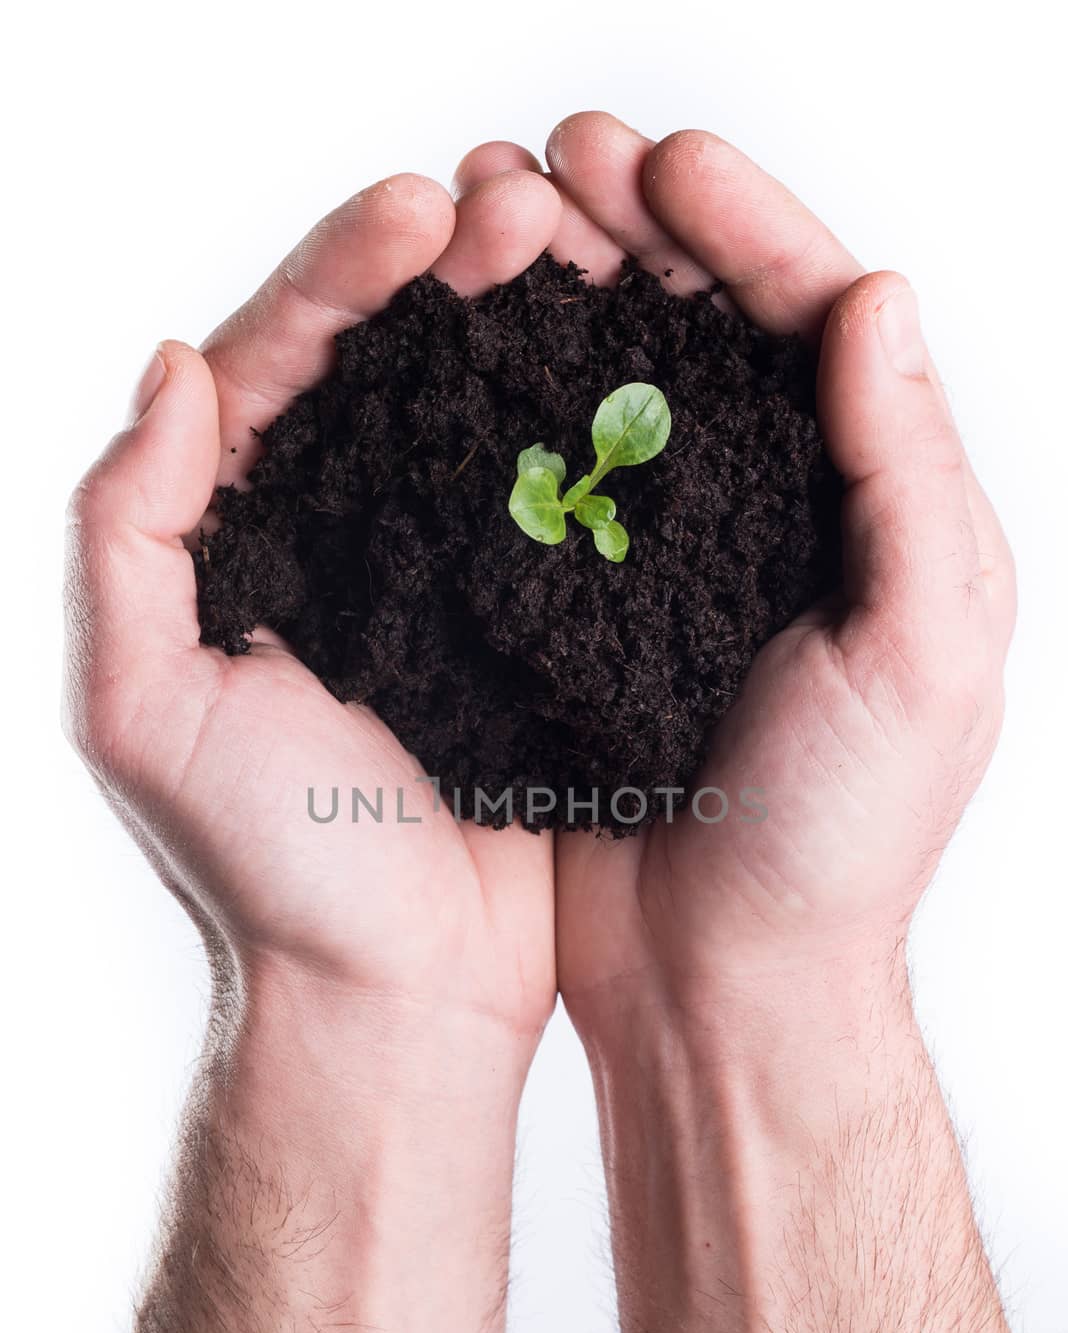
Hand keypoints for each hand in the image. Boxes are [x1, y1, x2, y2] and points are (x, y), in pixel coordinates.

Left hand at [65, 169, 567, 1094]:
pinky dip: (578, 426)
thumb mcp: (137, 704)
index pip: (271, 365)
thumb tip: (172, 368)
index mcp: (231, 540)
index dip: (337, 276)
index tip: (418, 214)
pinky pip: (545, 500)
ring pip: (470, 413)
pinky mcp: (519, 625)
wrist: (393, 991)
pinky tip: (623, 367)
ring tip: (576, 249)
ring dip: (516, 323)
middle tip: (517, 206)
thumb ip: (126, 534)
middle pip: (379, 365)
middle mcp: (329, 539)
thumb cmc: (264, 867)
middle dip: (440, 270)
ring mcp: (431, 576)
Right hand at [456, 115, 1014, 1023]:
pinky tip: (455, 356)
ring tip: (489, 223)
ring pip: (614, 388)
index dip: (741, 228)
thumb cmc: (836, 841)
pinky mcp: (579, 619)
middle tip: (549, 162)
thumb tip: (874, 299)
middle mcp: (769, 519)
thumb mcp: (924, 656)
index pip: (814, 323)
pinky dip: (504, 409)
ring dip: (559, 298)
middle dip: (633, 235)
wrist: (720, 983)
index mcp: (868, 510)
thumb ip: (908, 476)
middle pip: (705, 332)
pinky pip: (543, 484)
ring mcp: (666, 566)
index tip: (658, 163)